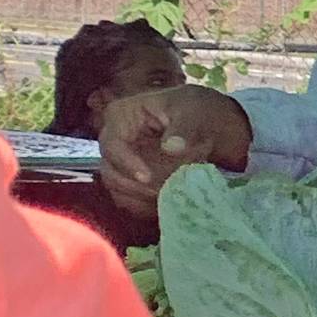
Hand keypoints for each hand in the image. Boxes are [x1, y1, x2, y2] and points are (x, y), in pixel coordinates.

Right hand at [100, 84, 252, 217]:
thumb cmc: (194, 111)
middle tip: (165, 192)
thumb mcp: (193, 112)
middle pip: (110, 171)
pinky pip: (128, 198)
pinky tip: (167, 204)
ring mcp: (119, 162)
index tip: (147, 177)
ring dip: (141, 197)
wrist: (205, 125)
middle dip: (136, 186)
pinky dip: (145, 205)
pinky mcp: (130, 179)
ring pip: (117, 188)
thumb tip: (172, 147)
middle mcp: (113, 140)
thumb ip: (184, 129)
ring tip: (171, 197)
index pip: (112, 145)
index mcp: (121, 116)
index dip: (126, 163)